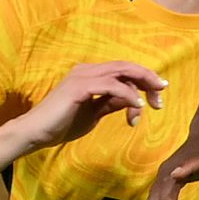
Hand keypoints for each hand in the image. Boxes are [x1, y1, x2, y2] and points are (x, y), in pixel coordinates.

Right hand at [18, 62, 164, 154]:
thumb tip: (133, 100)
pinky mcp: (79, 87)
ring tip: (150, 105)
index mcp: (91, 75)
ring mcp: (82, 76)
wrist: (37, 133)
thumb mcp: (95, 113)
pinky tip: (137, 107)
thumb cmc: (63, 124)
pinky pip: (111, 86)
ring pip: (121, 72)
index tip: (158, 96)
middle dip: (148, 79)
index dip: (144, 79)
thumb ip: (111, 103)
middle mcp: (87, 70)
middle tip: (161, 96)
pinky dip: (127, 95)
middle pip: (126, 66)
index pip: (123, 70)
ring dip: (140, 88)